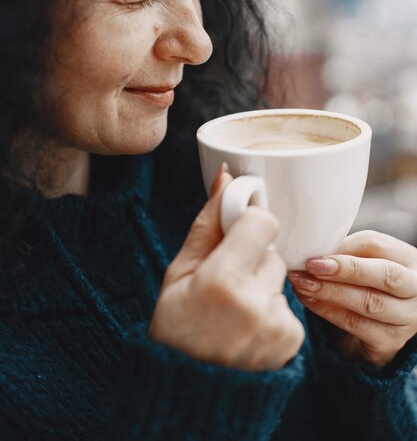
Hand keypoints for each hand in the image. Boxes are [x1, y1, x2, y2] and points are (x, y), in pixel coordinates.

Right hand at [150, 164, 304, 370]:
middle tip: (226, 285)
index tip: (236, 232)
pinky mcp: (292, 341)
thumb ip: (209, 222)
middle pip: (272, 251)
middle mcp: (255, 304)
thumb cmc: (176, 326)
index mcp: (221, 281)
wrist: (188, 389)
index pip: (263, 222)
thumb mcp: (179, 272)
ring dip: (263, 286)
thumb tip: (227, 177)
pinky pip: (289, 304)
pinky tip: (248, 328)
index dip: (249, 223)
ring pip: (281, 277)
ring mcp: (278, 326)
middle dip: (251, 259)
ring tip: (235, 311)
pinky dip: (272, 310)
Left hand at [289, 230, 416, 366]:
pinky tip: (308, 301)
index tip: (315, 251)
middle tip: (311, 266)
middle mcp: (416, 289)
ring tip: (302, 283)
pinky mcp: (390, 342)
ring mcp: (407, 318)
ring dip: (330, 291)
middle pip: (385, 275)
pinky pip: (356, 324)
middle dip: (345, 269)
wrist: (376, 329)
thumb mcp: (363, 264)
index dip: (344, 247)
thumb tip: (313, 249)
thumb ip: (345, 254)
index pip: (378, 245)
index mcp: (409, 260)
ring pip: (370, 302)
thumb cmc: (367, 285)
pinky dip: (328, 311)